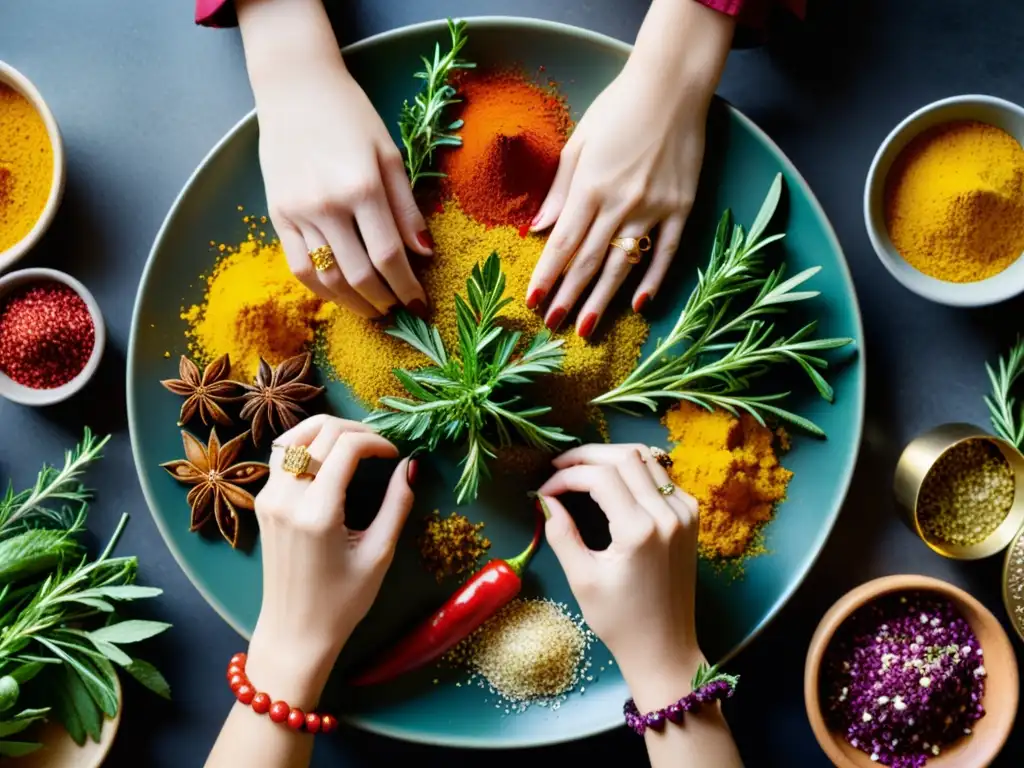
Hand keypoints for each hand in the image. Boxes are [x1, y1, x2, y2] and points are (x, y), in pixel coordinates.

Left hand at [245, 415, 413, 706]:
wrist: (294, 632)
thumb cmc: (342, 603)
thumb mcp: (378, 554)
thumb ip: (397, 505)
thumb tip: (411, 465)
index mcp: (317, 512)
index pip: (346, 446)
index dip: (376, 441)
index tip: (395, 454)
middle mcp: (286, 498)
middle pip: (320, 432)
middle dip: (356, 430)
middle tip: (380, 446)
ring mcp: (268, 498)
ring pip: (294, 436)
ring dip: (327, 430)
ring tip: (355, 443)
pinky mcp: (263, 502)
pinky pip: (282, 455)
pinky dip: (306, 444)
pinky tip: (329, 457)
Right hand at [251, 32, 431, 316]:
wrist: (295, 89)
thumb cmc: (351, 118)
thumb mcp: (390, 155)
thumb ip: (407, 208)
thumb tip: (424, 254)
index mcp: (363, 188)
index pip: (389, 256)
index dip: (407, 288)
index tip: (419, 305)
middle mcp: (327, 205)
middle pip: (359, 275)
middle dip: (384, 301)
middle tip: (399, 312)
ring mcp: (298, 213)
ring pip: (328, 279)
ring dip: (354, 304)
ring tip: (373, 309)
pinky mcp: (277, 216)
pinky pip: (298, 268)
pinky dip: (321, 290)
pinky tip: (340, 295)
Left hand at [525, 0, 732, 337]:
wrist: (673, 86)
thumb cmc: (619, 108)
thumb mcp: (580, 141)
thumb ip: (560, 189)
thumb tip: (539, 230)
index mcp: (590, 184)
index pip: (564, 242)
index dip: (547, 274)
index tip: (533, 300)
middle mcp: (621, 201)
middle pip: (590, 260)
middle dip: (568, 295)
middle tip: (553, 325)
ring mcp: (655, 207)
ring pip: (624, 263)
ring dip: (603, 298)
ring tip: (586, 327)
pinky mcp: (683, 207)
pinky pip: (667, 252)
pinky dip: (653, 279)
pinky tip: (638, 305)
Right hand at [537, 444, 702, 703]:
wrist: (665, 648)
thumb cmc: (620, 621)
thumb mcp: (582, 579)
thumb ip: (561, 533)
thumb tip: (545, 500)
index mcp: (639, 530)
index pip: (600, 476)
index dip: (567, 476)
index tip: (545, 489)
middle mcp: (667, 514)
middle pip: (625, 456)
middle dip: (586, 455)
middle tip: (559, 467)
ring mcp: (684, 513)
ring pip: (646, 459)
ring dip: (611, 457)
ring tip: (581, 469)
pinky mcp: (690, 517)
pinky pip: (662, 477)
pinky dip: (635, 471)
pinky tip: (614, 483)